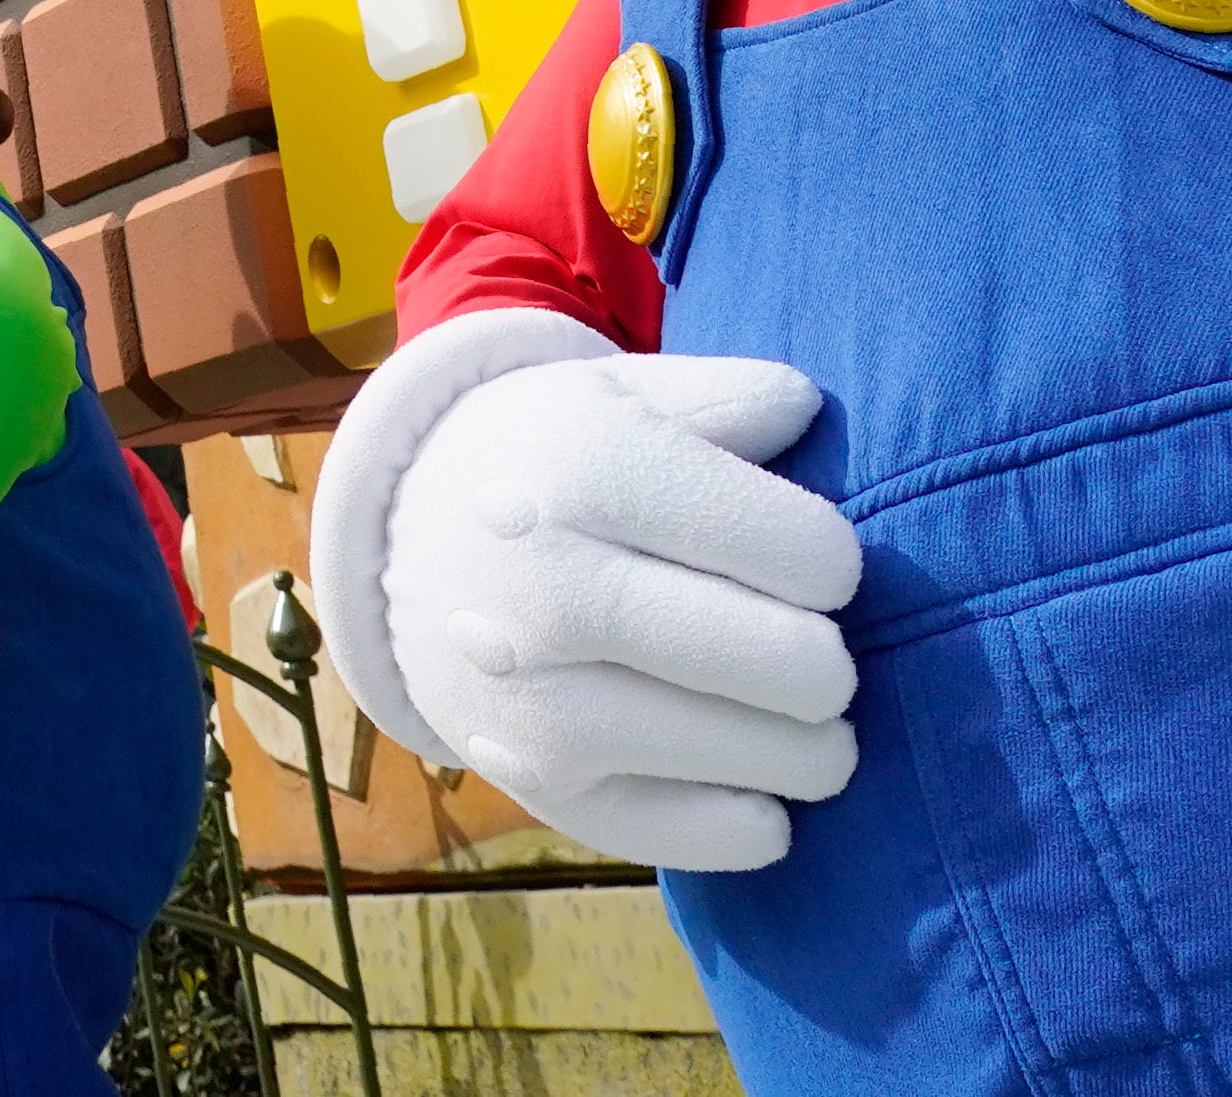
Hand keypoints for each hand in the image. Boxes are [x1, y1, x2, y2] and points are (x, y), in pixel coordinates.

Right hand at [317, 318, 863, 874]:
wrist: (400, 544)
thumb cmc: (551, 459)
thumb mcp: (625, 392)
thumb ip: (739, 398)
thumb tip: (814, 415)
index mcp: (586, 472)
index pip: (811, 555)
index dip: (830, 560)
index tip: (800, 557)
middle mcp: (553, 593)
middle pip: (800, 668)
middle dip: (829, 660)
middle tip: (802, 646)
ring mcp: (542, 706)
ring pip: (772, 760)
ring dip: (813, 744)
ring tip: (787, 711)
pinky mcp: (543, 792)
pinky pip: (715, 839)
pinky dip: (758, 817)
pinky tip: (743, 772)